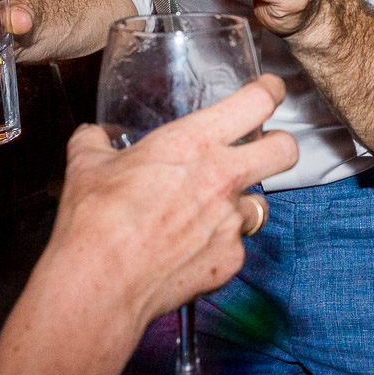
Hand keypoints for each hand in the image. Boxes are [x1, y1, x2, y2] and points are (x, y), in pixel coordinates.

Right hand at [50, 76, 298, 324]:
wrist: (101, 284)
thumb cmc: (95, 222)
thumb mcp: (87, 167)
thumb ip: (95, 143)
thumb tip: (92, 137)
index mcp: (193, 143)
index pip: (256, 102)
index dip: (270, 91)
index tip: (270, 90)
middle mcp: (222, 179)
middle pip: (286, 150)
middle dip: (279, 146)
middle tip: (264, 148)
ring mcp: (231, 222)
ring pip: (260, 205)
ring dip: (241, 204)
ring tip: (209, 212)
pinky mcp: (230, 259)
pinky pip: (235, 245)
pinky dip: (217, 245)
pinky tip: (189, 250)